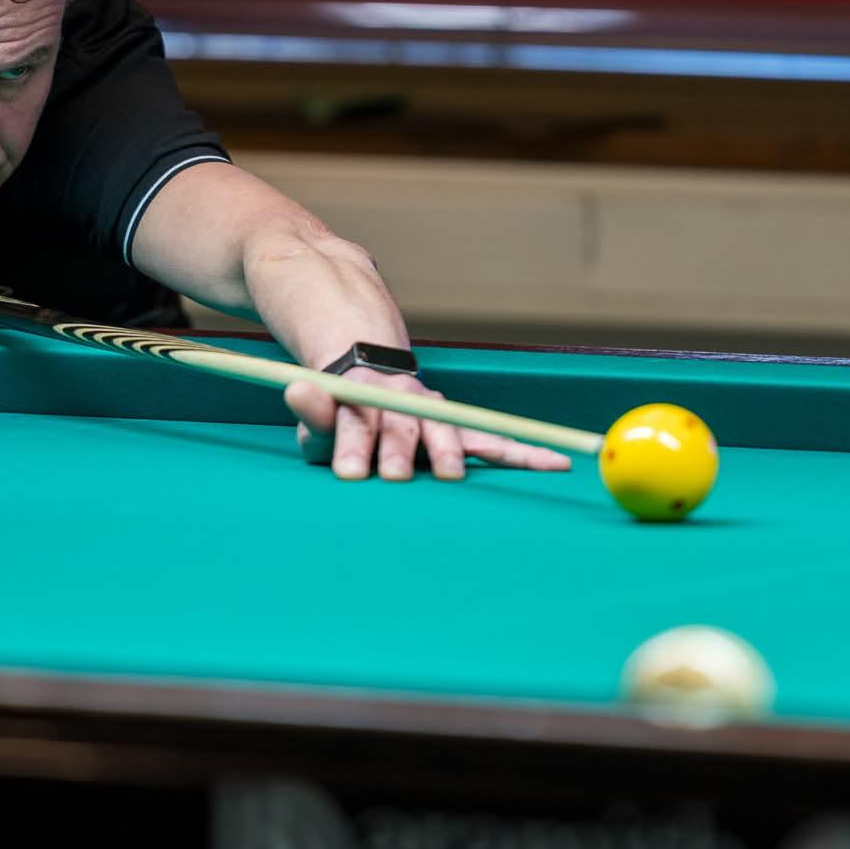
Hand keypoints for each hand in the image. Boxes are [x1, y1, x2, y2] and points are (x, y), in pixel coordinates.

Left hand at [284, 368, 573, 481]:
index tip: (346, 470)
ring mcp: (437, 415)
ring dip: (452, 452)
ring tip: (452, 474)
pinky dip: (522, 454)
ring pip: (451, 430)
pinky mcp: (461, 432)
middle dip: (396, 451)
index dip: (351, 443)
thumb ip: (313, 411)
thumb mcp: (319, 413)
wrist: (373, 372)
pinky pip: (494, 444)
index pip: (357, 419)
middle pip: (402, 426)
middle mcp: (407, 403)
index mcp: (367, 397)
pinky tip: (554, 463)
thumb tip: (295, 388)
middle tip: (391, 476)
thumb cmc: (341, 411)